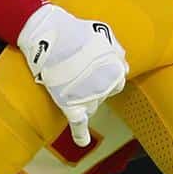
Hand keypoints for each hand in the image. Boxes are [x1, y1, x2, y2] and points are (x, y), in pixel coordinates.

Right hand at [17, 3, 128, 146]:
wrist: (49, 33)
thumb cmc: (76, 31)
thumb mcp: (105, 34)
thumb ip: (117, 52)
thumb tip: (124, 67)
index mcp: (117, 71)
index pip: (117, 80)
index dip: (103, 74)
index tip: (90, 67)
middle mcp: (106, 87)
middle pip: (105, 94)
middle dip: (95, 86)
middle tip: (77, 73)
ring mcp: (88, 98)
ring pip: (92, 106)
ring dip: (84, 99)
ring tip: (68, 85)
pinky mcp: (70, 105)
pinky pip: (78, 125)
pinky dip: (81, 135)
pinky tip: (83, 142)